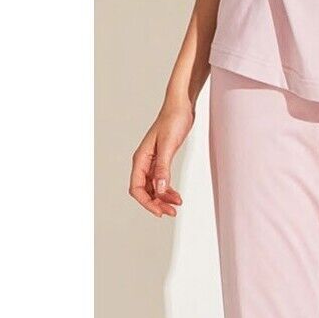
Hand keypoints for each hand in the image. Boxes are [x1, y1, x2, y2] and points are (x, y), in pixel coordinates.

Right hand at [129, 99, 194, 217]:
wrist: (181, 106)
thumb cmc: (173, 120)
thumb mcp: (169, 145)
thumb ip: (163, 168)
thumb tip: (159, 189)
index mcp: (141, 159)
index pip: (137, 188)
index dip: (147, 202)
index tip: (160, 211)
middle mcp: (144, 162)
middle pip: (144, 191)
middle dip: (156, 203)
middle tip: (171, 212)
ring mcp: (153, 161)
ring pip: (153, 187)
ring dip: (163, 198)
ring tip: (176, 205)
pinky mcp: (162, 159)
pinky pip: (161, 180)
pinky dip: (167, 189)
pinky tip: (175, 195)